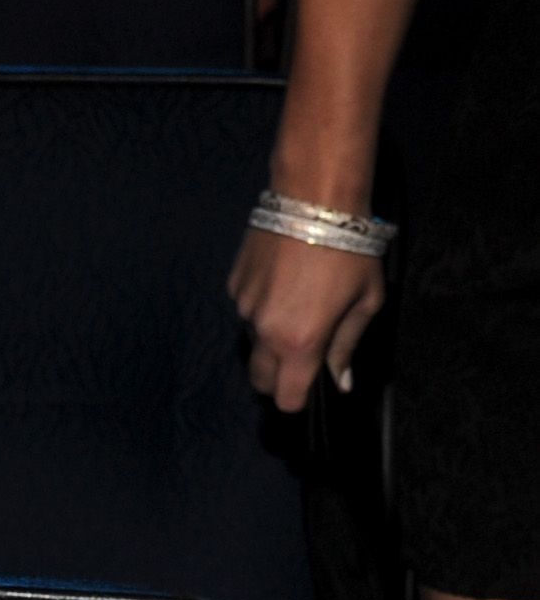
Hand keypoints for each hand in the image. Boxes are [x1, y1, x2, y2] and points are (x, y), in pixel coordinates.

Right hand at [230, 224, 386, 412]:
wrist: (313, 201)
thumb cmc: (352, 251)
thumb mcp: (366, 300)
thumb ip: (346, 344)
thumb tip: (340, 380)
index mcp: (300, 342)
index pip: (286, 397)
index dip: (298, 399)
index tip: (311, 387)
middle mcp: (264, 332)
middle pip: (259, 379)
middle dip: (278, 377)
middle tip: (302, 354)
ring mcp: (243, 308)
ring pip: (253, 342)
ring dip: (270, 337)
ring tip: (296, 303)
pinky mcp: (234, 285)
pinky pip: (247, 311)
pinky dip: (262, 307)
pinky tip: (282, 281)